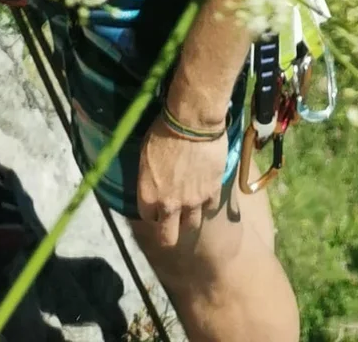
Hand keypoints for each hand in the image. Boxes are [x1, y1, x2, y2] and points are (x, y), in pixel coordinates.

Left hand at [136, 110, 228, 242]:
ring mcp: (192, 202)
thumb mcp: (145, 155)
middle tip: (172, 221)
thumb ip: (148, 179)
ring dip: (189, 216)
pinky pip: (209, 208)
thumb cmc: (163, 130)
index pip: (147, 218)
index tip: (156, 203)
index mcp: (148, 196)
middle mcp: (169, 205)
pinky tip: (205, 190)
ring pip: (191, 225)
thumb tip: (152, 187)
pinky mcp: (212, 192)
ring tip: (190, 202)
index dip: (152, 211)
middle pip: (168, 238)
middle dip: (169, 231)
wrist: (193, 120)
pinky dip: (207, 202)